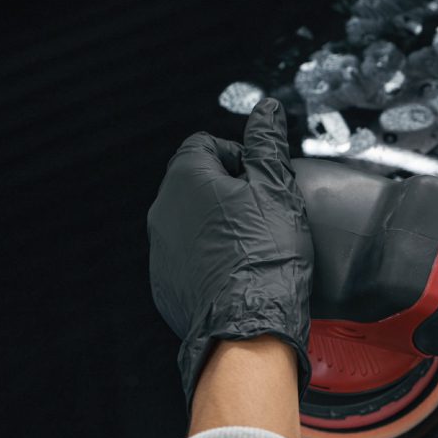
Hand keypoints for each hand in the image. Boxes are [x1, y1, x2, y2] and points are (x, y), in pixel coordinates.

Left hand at [148, 98, 313, 407]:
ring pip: (190, 223)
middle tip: (262, 215)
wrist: (248, 326)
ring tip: (253, 248)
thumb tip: (266, 112)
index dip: (240, 158)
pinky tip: (238, 274)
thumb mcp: (277, 190)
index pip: (206, 145)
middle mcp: (163, 210)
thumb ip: (267, 145)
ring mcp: (160, 250)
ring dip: (217, 227)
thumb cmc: (265, 257)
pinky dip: (209, 260)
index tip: (261, 181)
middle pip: (196, 184)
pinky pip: (187, 260)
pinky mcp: (165, 284)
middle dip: (228, 193)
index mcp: (187, 178)